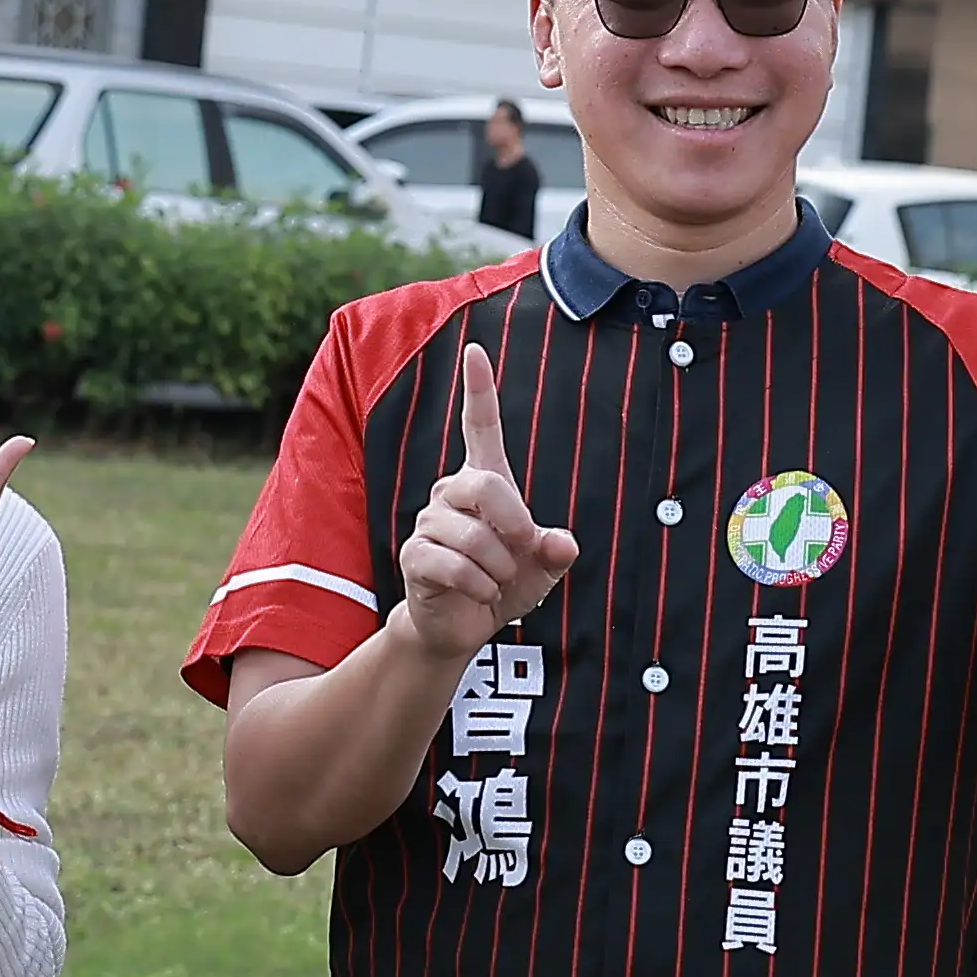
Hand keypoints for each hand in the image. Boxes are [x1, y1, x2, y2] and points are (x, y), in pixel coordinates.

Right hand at [394, 340, 577, 655]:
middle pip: (484, 485)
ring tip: (496, 582)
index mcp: (483, 482)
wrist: (465, 626)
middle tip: (521, 551)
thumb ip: (555, 553)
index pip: (479, 426)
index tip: (476, 350)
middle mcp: (450, 493)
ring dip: (500, 569)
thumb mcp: (542, 570)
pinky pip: (454, 566)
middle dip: (514, 523)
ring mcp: (429, 523)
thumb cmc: (505, 585)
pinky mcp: (414, 555)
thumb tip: (562, 543)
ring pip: (474, 537)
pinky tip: (479, 594)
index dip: (477, 389)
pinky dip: (480, 587)